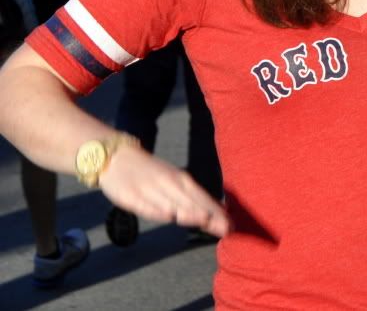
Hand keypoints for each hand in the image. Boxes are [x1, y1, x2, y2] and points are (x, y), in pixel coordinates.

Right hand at [100, 143, 229, 237]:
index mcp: (180, 179)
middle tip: (226, 229)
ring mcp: (150, 189)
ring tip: (206, 220)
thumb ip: (187, 196)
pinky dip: (158, 210)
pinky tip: (169, 216)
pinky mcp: (131, 196)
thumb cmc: (149, 171)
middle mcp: (169, 183)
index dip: (216, 211)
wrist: (117, 155)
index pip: (202, 197)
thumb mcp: (171, 179)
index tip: (231, 226)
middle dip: (210, 216)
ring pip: (172, 203)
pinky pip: (146, 205)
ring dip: (189, 212)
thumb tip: (209, 212)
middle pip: (192, 202)